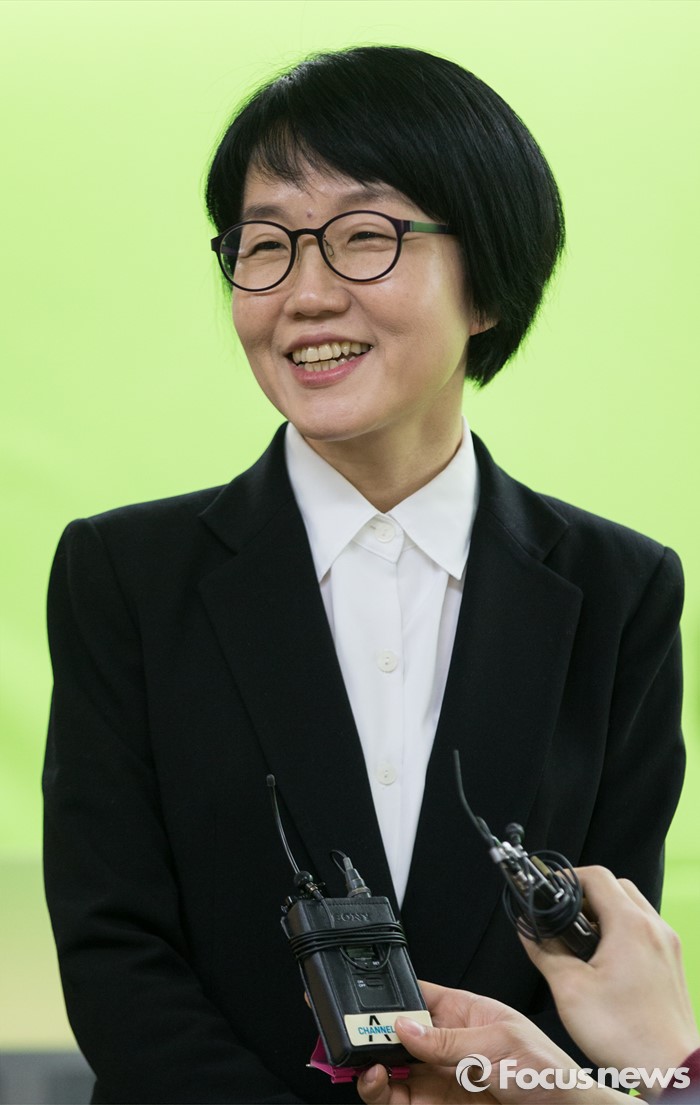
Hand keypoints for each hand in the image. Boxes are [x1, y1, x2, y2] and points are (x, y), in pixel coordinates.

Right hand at [357, 981, 625, 1103]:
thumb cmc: (549, 1073)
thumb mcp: (498, 1045)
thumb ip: (448, 1040)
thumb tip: (404, 1027)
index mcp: (464, 1012)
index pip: (418, 998)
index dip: (391, 999)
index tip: (367, 1006)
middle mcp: (446, 1044)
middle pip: (397, 1035)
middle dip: (373, 1034)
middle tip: (357, 1037)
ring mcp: (439, 1078)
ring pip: (391, 1069)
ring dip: (371, 1065)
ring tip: (364, 1064)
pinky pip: (398, 1099)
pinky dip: (380, 1092)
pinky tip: (376, 1084)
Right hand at [521, 865, 699, 1071]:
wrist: (671, 1071)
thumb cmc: (626, 1034)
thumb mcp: (570, 989)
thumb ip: (545, 950)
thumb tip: (527, 930)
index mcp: (630, 926)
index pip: (596, 876)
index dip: (567, 879)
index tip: (548, 893)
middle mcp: (653, 928)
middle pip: (616, 886)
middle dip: (586, 895)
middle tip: (564, 918)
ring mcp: (667, 945)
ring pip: (633, 907)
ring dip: (605, 913)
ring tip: (582, 942)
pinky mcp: (671, 963)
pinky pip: (645, 930)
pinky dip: (623, 932)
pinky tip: (605, 960)